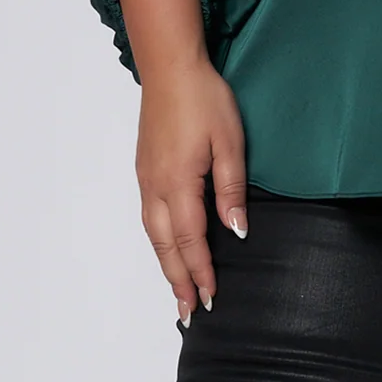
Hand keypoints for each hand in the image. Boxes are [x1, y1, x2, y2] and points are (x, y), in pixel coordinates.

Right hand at [135, 55, 248, 321]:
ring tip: (177, 291)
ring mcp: (146, 179)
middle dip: (178, 281)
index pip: (191, 240)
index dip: (201, 272)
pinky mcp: (145, 170)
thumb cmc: (204, 100)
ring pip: (153, 235)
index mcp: (178, 183)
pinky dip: (159, 243)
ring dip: (166, 266)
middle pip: (165, 246)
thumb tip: (237, 231)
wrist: (170, 68)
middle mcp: (155, 187)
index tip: (210, 299)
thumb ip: (232, 190)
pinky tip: (168, 250)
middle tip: (187, 313)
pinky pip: (149, 219)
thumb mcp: (230, 143)